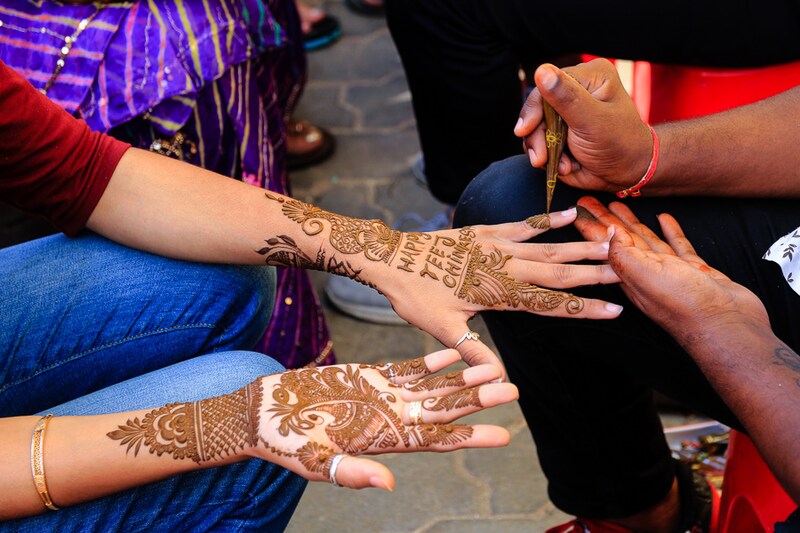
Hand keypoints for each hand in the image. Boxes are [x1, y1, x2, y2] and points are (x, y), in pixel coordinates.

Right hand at [253, 350, 517, 488]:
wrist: (263, 414)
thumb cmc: (285, 444)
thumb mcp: (315, 463)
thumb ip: (352, 472)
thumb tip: (387, 483)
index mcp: (384, 441)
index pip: (436, 440)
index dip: (469, 437)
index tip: (502, 435)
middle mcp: (391, 419)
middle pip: (444, 410)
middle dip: (477, 402)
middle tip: (512, 391)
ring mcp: (383, 396)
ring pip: (432, 387)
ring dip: (462, 379)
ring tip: (494, 369)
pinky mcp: (370, 377)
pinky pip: (408, 368)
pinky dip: (432, 360)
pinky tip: (455, 352)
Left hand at [375, 207, 622, 372]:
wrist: (390, 258)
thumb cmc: (414, 296)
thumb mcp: (442, 329)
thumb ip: (472, 350)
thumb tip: (496, 381)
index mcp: (497, 293)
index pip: (548, 304)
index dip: (583, 309)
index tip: (615, 309)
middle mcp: (503, 267)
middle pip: (556, 271)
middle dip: (592, 273)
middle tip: (625, 269)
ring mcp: (496, 245)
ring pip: (546, 247)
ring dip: (578, 246)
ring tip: (609, 242)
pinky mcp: (486, 231)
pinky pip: (523, 224)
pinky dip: (547, 221)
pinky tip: (569, 214)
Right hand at [515, 59, 653, 193]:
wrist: (628, 173)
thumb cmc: (620, 143)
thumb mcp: (593, 120)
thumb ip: (567, 97)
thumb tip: (541, 71)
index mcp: (589, 77)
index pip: (548, 84)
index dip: (534, 108)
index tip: (525, 131)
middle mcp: (575, 90)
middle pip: (537, 108)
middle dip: (537, 136)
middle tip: (541, 158)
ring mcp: (565, 113)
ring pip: (534, 128)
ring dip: (541, 150)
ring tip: (560, 166)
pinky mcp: (559, 132)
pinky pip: (538, 142)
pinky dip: (546, 157)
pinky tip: (563, 166)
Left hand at [574, 196, 770, 345]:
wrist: (728, 325)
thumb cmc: (683, 304)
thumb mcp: (644, 275)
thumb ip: (624, 254)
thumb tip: (609, 231)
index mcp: (630, 275)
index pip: (604, 246)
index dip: (591, 227)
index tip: (578, 209)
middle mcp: (646, 273)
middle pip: (622, 241)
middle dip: (606, 221)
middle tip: (591, 200)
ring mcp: (670, 272)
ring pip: (647, 241)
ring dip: (632, 223)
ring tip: (618, 203)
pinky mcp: (693, 270)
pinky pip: (678, 247)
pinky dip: (670, 232)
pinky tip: (664, 218)